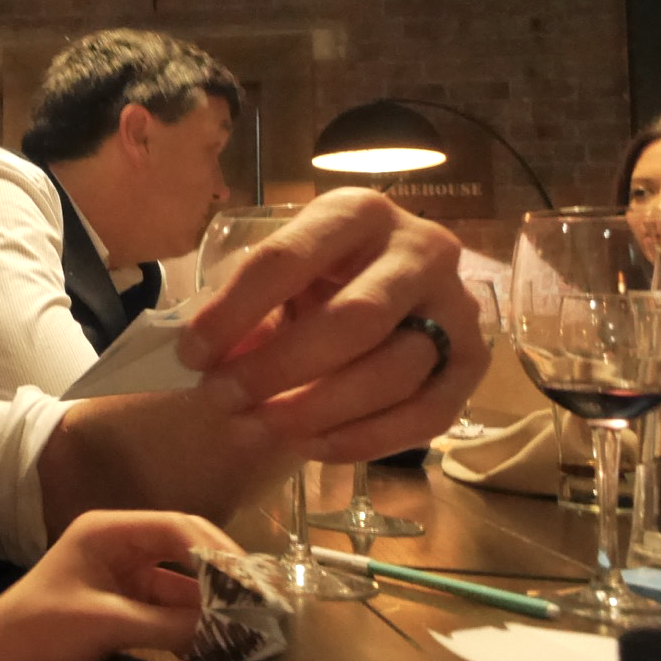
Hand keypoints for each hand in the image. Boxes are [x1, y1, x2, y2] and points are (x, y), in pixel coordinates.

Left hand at [0, 511, 232, 660]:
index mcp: (109, 532)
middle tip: (260, 607)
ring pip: (183, 587)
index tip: (251, 581)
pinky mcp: (127, 610)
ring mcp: (126, 580)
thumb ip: (167, 625)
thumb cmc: (40, 629)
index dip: (218, 551)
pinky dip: (193, 631)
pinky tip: (215, 654)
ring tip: (247, 634)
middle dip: (223, 580)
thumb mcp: (104, 623)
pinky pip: (171, 614)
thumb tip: (229, 631)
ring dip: (212, 610)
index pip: (177, 527)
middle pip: (187, 553)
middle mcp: (122, 548)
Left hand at [178, 189, 485, 462]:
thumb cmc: (306, 285)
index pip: (289, 257)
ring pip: (392, 373)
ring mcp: (457, 308)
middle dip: (277, 368)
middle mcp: (421, 250)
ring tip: (254, 428)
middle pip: (353, 320)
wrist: (366, 301)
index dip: (234, 310)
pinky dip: (362, 440)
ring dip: (315, 411)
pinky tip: (308, 448)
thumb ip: (239, 311)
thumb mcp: (269, 281)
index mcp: (357, 212)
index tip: (190, 355)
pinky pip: (424, 416)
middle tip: (220, 399)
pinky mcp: (470, 365)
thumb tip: (206, 360)